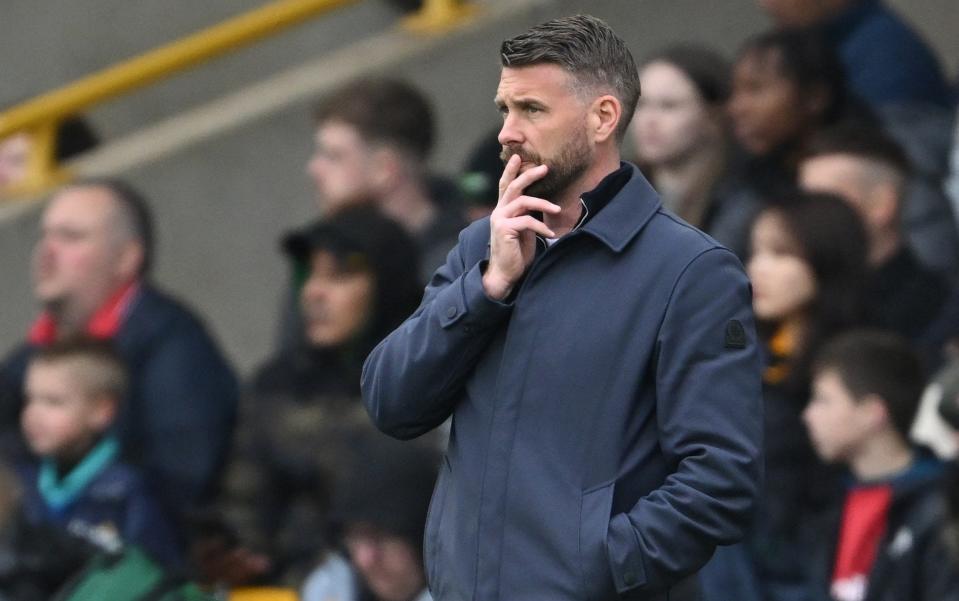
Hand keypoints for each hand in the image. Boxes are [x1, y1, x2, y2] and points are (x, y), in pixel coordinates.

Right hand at [482, 154, 560, 299]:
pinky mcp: (504, 229)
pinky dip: (541, 227)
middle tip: (544, 167)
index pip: (505, 186)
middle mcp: (498, 212)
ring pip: (522, 201)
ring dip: (543, 204)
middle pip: (512, 186)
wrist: (505, 274)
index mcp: (502, 210)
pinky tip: (550, 234)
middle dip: (528, 175)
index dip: (511, 171)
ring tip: (557, 209)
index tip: (518, 157)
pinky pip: (527, 221)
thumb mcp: (524, 230)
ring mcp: (499, 219)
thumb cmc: (516, 253)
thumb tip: (543, 204)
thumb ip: (527, 215)